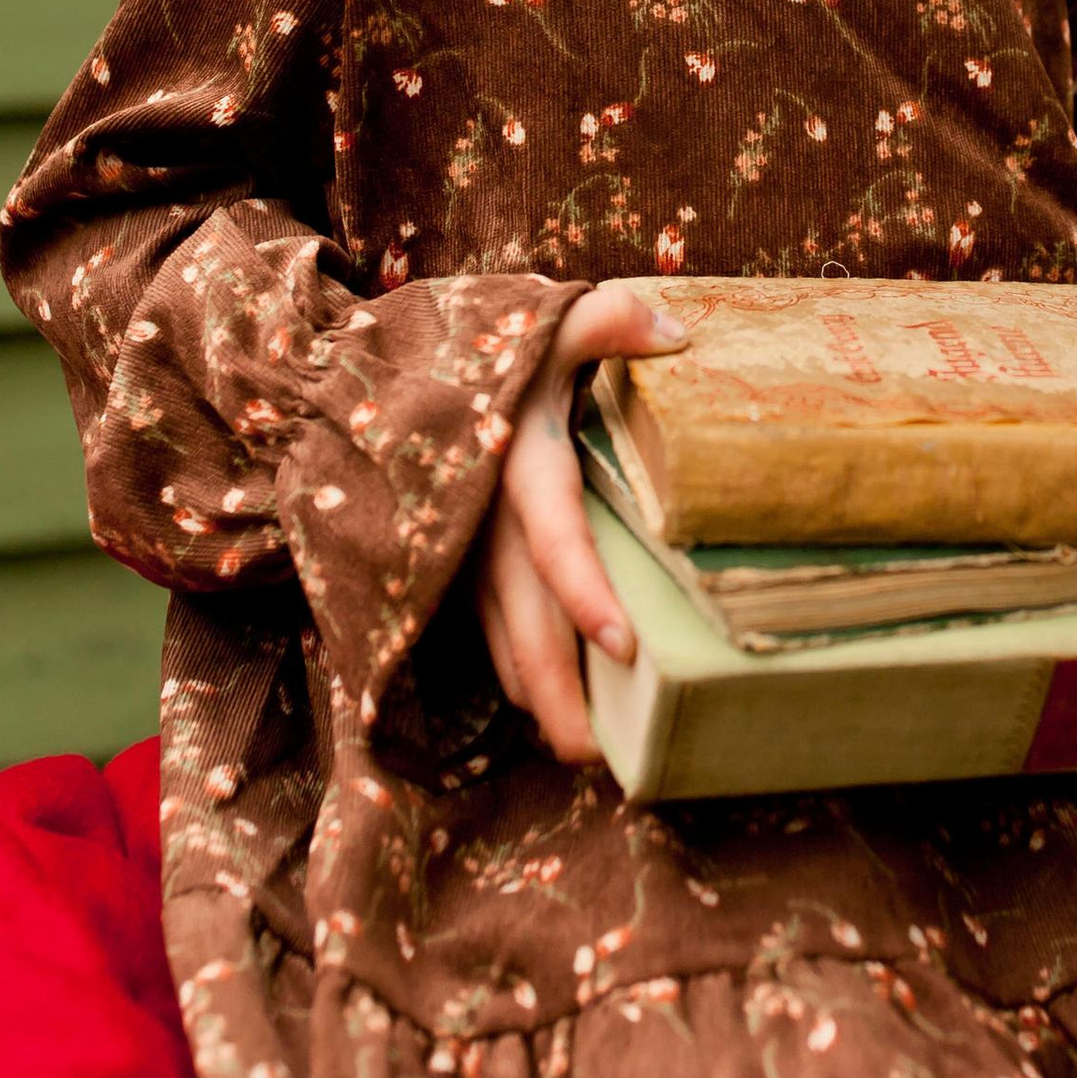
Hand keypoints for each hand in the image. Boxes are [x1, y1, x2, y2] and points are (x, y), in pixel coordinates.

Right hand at [472, 284, 686, 760]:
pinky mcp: (453, 570)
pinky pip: (486, 634)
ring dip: (537, 696)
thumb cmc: (499, 351)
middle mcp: (485, 522)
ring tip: (584, 747)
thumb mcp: (551, 324)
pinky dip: (518, 671)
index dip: (584, 595)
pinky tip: (550, 702)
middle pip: (520, 622)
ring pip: (499, 642)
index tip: (625, 648)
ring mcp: (462, 554)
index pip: (554, 540)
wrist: (398, 371)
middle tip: (598, 756)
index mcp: (520, 469)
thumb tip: (678, 331)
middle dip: (556, 695)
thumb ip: (609, 321)